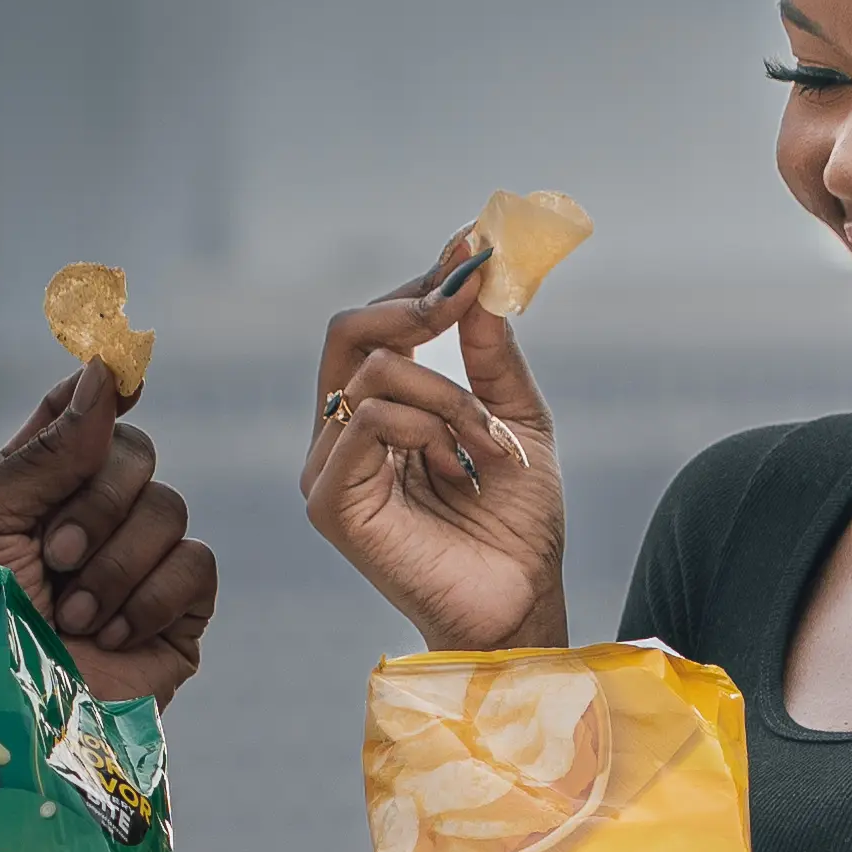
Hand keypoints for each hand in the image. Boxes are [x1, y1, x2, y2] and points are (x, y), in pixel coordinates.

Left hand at [0, 364, 219, 702]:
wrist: (3, 715)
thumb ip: (47, 446)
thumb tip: (106, 371)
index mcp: (40, 488)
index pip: (83, 415)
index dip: (101, 391)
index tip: (120, 375)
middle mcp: (95, 519)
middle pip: (137, 452)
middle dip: (95, 503)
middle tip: (53, 558)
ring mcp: (143, 566)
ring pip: (168, 509)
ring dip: (113, 564)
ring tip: (71, 617)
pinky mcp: (180, 616)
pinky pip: (195, 566)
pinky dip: (149, 598)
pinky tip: (110, 637)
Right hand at [302, 231, 570, 649]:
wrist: (522, 603)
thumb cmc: (517, 527)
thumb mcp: (516, 420)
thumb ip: (490, 354)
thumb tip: (476, 273)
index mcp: (379, 416)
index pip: (376, 328)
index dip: (420, 284)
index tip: (471, 247)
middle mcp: (342, 437)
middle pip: (348, 329)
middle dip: (414, 305)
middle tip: (465, 296)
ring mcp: (330, 469)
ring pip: (373, 370)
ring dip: (449, 394)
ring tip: (488, 448)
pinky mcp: (330, 502)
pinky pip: (367, 419)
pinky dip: (425, 425)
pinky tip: (458, 466)